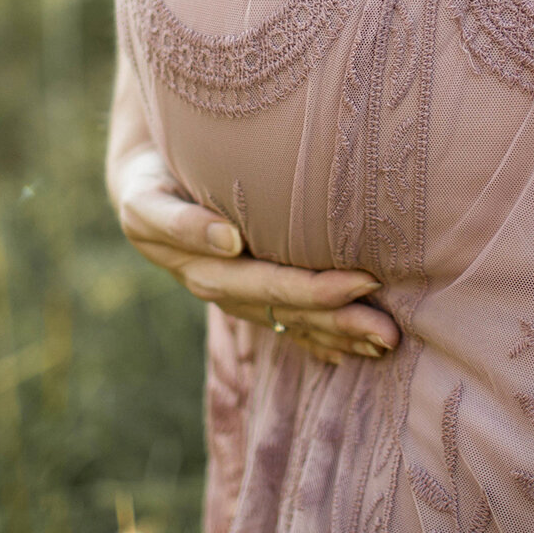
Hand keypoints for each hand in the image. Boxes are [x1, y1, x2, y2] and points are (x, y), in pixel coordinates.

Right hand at [110, 147, 401, 364]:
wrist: (143, 186)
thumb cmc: (150, 181)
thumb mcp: (147, 200)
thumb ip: (181, 222)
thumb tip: (230, 241)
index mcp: (203, 271)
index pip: (267, 284)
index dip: (314, 289)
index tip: (363, 282)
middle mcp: (224, 290)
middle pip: (288, 312)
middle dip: (338, 321)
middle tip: (390, 330)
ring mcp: (238, 295)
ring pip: (292, 321)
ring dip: (338, 334)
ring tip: (386, 342)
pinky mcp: (248, 290)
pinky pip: (286, 321)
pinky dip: (319, 337)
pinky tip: (353, 351)